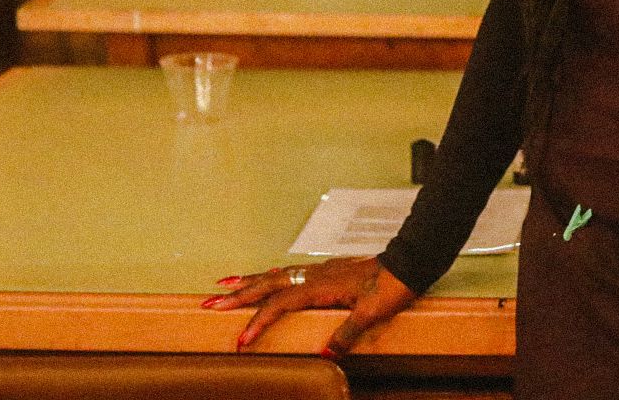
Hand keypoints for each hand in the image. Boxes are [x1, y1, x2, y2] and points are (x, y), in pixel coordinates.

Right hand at [203, 257, 415, 355]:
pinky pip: (290, 272)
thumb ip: (346, 335)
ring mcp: (320, 271)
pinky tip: (267, 278)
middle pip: (268, 284)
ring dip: (249, 281)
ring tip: (225, 284)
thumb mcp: (370, 315)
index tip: (240, 341)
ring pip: (276, 275)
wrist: (409, 262)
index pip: (278, 305)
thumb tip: (325, 356)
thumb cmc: (390, 287)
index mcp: (319, 287)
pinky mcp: (327, 271)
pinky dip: (271, 276)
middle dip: (238, 295)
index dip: (257, 323)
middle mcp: (314, 276)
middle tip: (209, 302)